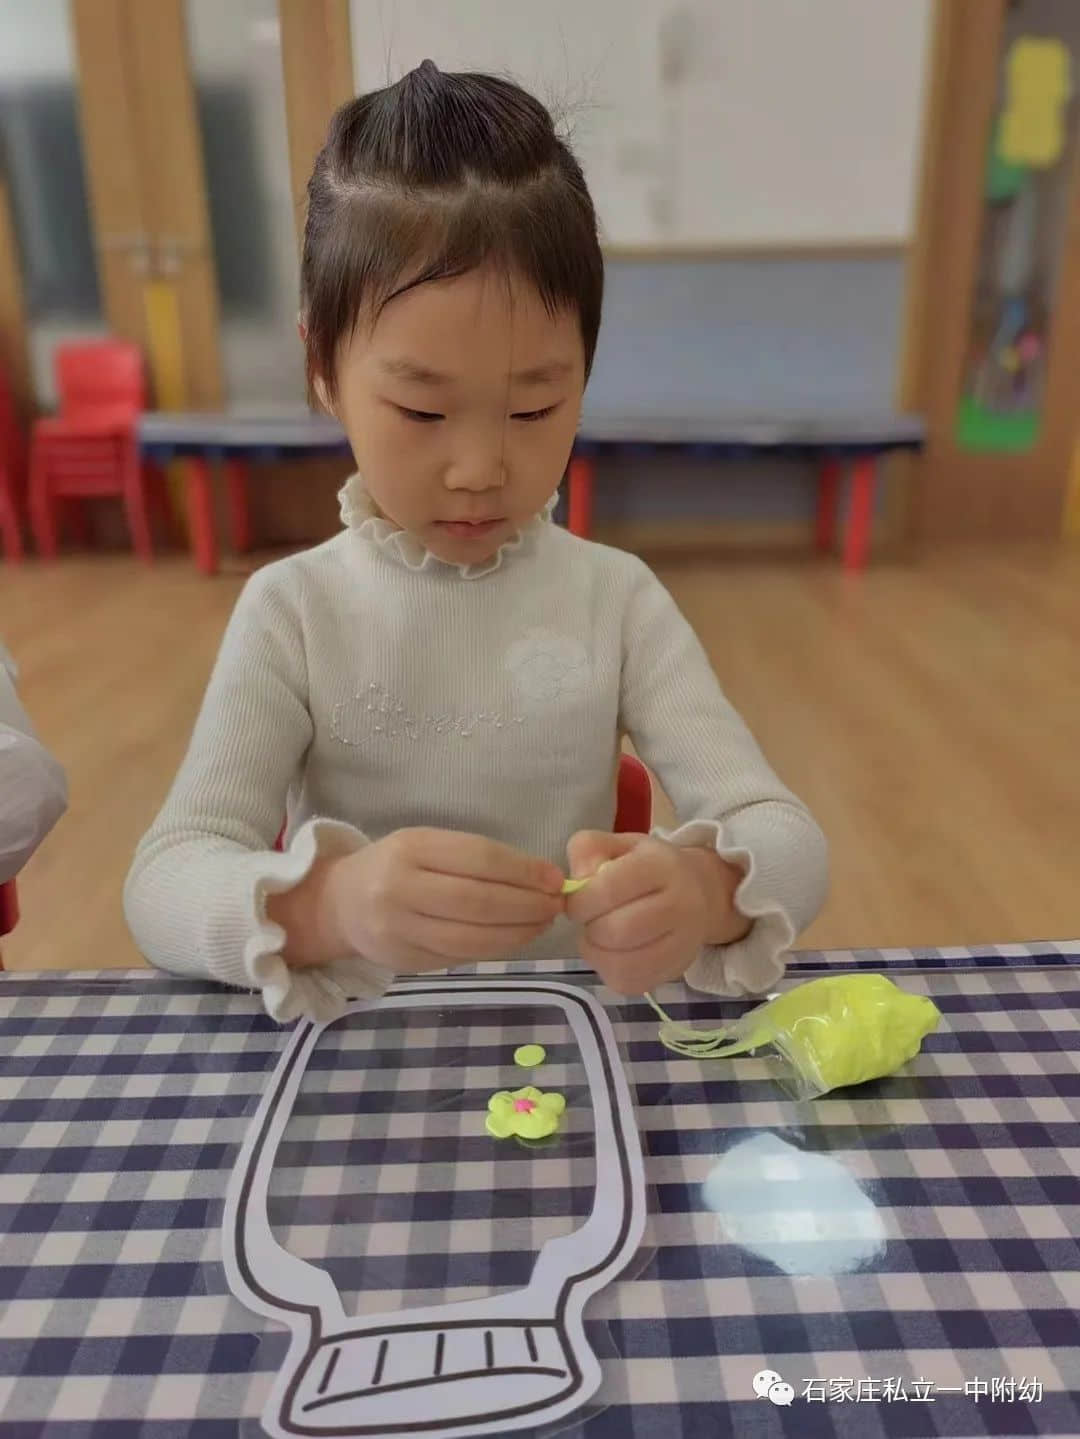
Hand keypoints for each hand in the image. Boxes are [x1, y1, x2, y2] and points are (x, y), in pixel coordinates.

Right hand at [286, 828, 565, 973]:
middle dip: (526, 906)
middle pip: (478, 902)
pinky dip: (496, 949)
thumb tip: (541, 878)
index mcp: (410, 848)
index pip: (478, 859)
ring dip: (518, 934)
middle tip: (555, 906)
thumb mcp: (426, 846)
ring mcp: (399, 929)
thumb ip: (475, 858)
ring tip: (542, 924)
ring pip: (471, 937)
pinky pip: (460, 956)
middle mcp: (400, 889)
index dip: (523, 871)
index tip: (555, 879)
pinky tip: (517, 939)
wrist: (340, 903)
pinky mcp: (405, 960)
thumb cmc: (397, 866)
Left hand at [563, 831, 746, 994]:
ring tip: (598, 938)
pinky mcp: (676, 970)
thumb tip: (577, 883)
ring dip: (597, 953)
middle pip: (619, 930)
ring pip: (625, 963)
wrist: (699, 892)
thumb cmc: (648, 867)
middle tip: (590, 920)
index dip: (581, 900)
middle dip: (590, 928)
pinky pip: (631, 983)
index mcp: (661, 865)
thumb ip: (588, 850)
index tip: (576, 902)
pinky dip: (610, 971)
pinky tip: (610, 953)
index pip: (611, 887)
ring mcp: (683, 942)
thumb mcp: (617, 845)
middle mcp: (680, 904)